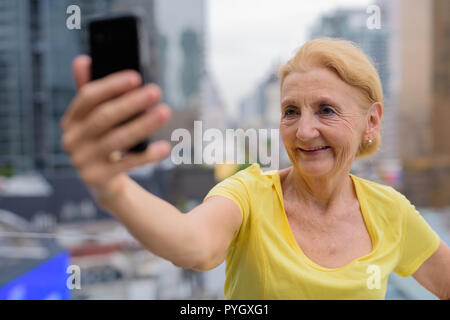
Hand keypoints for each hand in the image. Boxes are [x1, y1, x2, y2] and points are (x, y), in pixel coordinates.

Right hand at [60, 55, 171, 202]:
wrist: (103, 182)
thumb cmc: (103, 142)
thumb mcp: (94, 119)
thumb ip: (90, 93)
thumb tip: (83, 60)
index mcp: (71, 120)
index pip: (88, 97)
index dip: (111, 85)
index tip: (136, 77)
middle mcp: (71, 140)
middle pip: (104, 117)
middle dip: (131, 103)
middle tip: (156, 91)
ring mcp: (82, 161)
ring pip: (117, 140)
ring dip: (143, 125)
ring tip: (165, 112)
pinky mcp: (96, 179)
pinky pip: (126, 164)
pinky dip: (147, 155)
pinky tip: (165, 147)